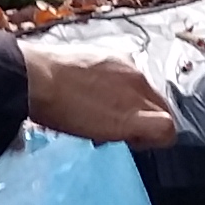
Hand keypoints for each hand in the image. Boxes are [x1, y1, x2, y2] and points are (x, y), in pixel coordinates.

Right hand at [22, 45, 176, 146]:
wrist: (38, 78)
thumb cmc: (46, 75)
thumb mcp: (78, 67)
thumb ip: (96, 79)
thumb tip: (94, 94)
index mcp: (122, 61)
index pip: (143, 89)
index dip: (133, 107)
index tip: (114, 116)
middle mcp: (136, 75)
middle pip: (159, 103)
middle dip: (144, 120)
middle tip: (119, 131)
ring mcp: (137, 96)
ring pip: (165, 116)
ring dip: (147, 131)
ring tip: (121, 137)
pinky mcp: (133, 118)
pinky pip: (165, 130)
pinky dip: (155, 140)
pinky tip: (131, 142)